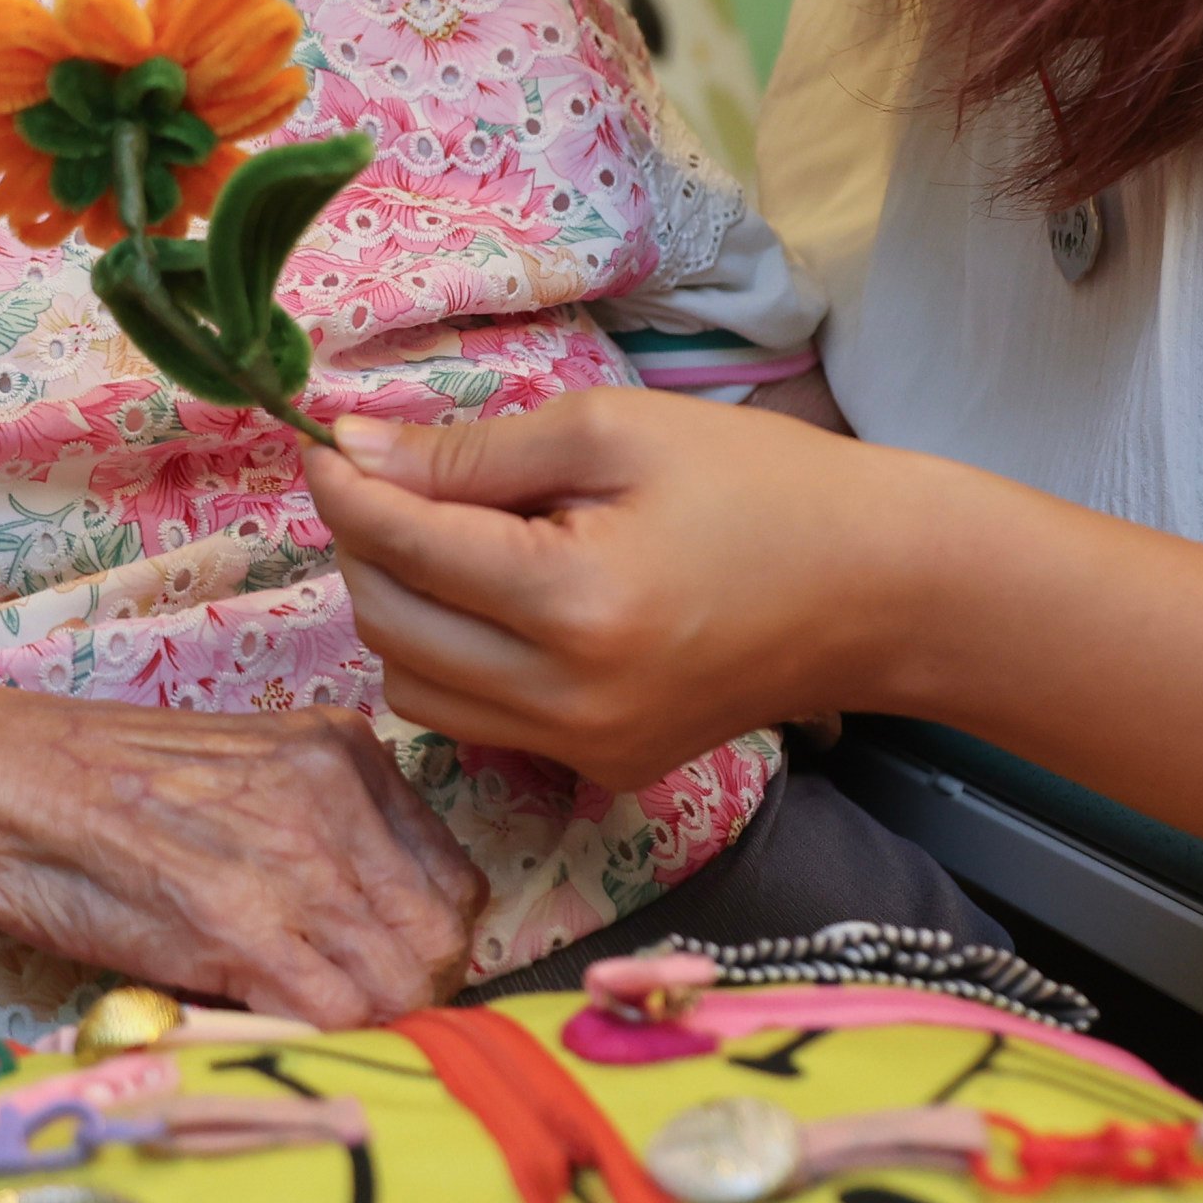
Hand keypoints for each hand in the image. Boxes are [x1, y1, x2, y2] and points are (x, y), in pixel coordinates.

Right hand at [0, 695, 486, 1027]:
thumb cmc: (98, 791)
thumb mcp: (242, 781)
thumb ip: (318, 838)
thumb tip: (375, 941)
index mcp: (344, 752)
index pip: (452, 883)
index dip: (426, 949)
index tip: (379, 981)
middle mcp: (339, 790)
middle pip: (446, 934)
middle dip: (414, 995)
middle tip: (351, 1022)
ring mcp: (295, 851)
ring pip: (407, 977)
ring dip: (371, 1024)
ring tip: (308, 1030)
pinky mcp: (241, 917)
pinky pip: (339, 1007)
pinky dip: (323, 1039)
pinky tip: (274, 1032)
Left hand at [301, 387, 920, 788]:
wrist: (878, 592)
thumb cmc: (759, 485)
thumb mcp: (616, 431)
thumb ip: (474, 452)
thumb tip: (355, 451)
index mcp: (573, 603)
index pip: (403, 547)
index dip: (346, 486)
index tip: (324, 439)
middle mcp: (566, 700)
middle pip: (388, 626)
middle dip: (366, 545)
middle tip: (388, 478)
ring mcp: (583, 750)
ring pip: (415, 687)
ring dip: (402, 608)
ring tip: (452, 537)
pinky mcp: (602, 770)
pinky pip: (477, 718)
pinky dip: (458, 657)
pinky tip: (507, 598)